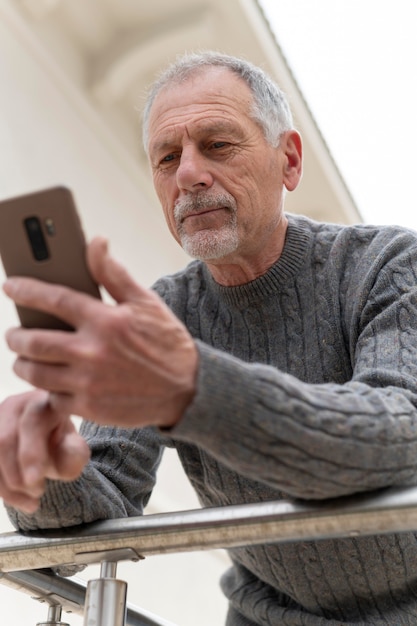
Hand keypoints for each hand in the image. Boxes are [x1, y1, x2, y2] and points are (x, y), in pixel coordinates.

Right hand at [0, 390, 89, 512]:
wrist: (48, 442)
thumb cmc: (62, 443)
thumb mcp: (75, 449)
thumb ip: (74, 453)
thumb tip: (69, 455)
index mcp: (42, 402)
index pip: (32, 423)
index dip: (31, 453)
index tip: (35, 482)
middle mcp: (15, 405)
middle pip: (4, 440)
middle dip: (17, 474)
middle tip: (39, 492)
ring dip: (7, 486)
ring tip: (33, 502)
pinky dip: (1, 488)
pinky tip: (20, 501)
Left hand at [3, 238, 197, 427]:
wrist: (187, 389)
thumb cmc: (166, 342)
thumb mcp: (145, 302)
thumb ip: (114, 273)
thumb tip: (95, 242)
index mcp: (105, 320)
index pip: (54, 299)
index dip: (26, 290)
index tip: (9, 286)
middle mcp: (92, 351)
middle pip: (33, 342)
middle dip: (15, 336)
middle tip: (14, 333)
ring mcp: (88, 382)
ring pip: (35, 372)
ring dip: (22, 363)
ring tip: (25, 358)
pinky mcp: (89, 407)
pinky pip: (52, 398)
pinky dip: (46, 388)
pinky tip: (50, 380)